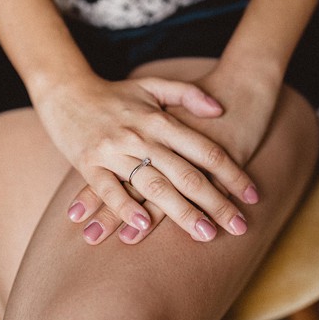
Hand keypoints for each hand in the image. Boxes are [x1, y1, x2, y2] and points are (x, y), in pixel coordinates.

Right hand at [30, 73, 259, 246]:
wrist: (64, 88)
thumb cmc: (112, 92)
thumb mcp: (152, 86)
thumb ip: (188, 94)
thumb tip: (219, 109)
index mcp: (160, 119)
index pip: (205, 151)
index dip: (232, 174)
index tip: (253, 196)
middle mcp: (141, 136)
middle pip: (186, 173)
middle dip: (215, 202)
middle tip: (238, 226)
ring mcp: (114, 150)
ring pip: (154, 185)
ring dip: (180, 212)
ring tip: (204, 233)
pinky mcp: (88, 162)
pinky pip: (109, 189)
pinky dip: (126, 207)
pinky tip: (143, 226)